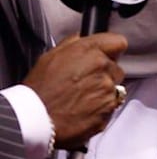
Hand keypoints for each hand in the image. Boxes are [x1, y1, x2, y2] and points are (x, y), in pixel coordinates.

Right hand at [22, 33, 126, 149]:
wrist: (37, 120)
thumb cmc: (40, 91)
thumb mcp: (49, 57)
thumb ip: (72, 44)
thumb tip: (81, 38)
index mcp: (89, 51)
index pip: (118, 42)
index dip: (112, 51)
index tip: (107, 56)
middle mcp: (102, 67)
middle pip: (116, 68)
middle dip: (105, 74)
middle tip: (84, 83)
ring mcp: (108, 88)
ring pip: (115, 87)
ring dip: (103, 92)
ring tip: (80, 99)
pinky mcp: (110, 107)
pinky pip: (112, 105)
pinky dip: (102, 108)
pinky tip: (83, 110)